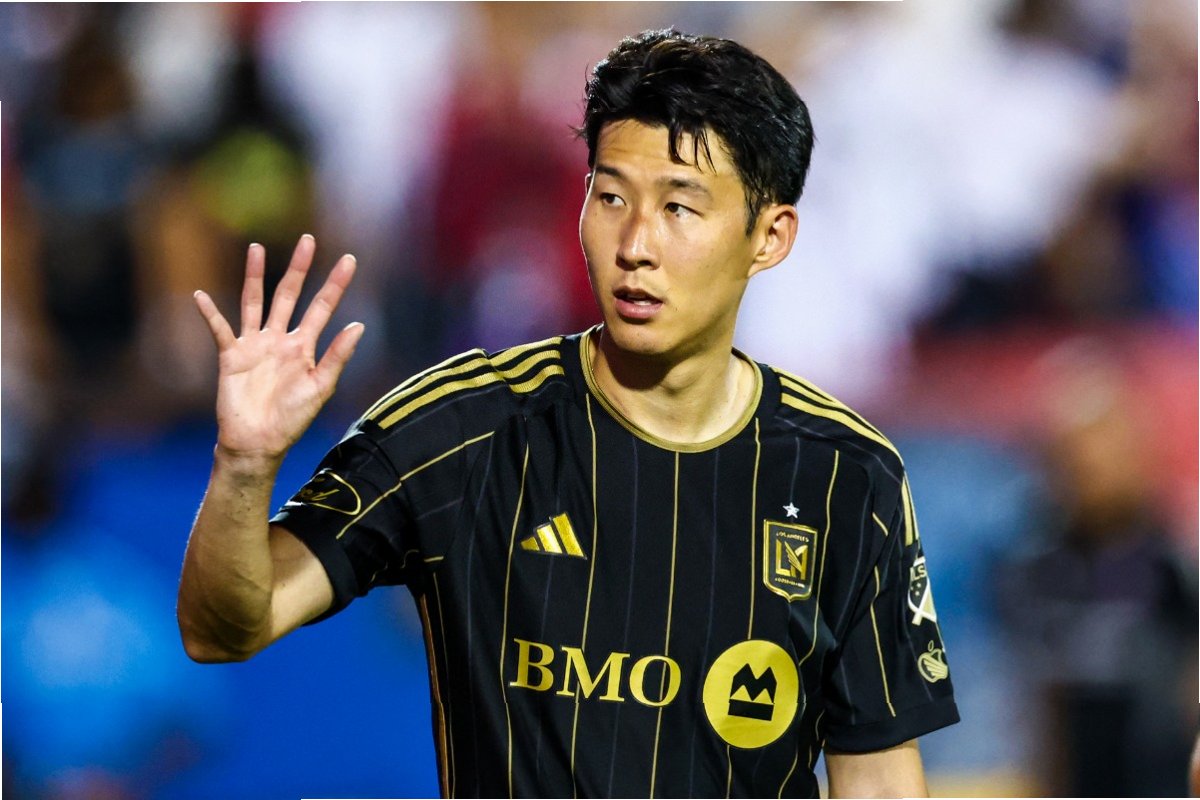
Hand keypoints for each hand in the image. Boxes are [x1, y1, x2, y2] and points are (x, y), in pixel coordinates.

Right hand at [193, 235, 363, 465]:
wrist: (258, 442)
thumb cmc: (292, 419)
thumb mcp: (320, 387)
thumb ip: (337, 356)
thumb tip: (359, 326)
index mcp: (305, 346)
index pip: (323, 307)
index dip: (335, 284)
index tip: (349, 259)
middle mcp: (280, 339)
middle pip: (290, 294)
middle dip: (299, 268)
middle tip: (308, 240)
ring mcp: (254, 345)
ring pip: (255, 302)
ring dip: (255, 275)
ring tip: (257, 248)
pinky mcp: (230, 356)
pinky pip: (219, 329)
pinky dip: (210, 313)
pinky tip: (200, 296)